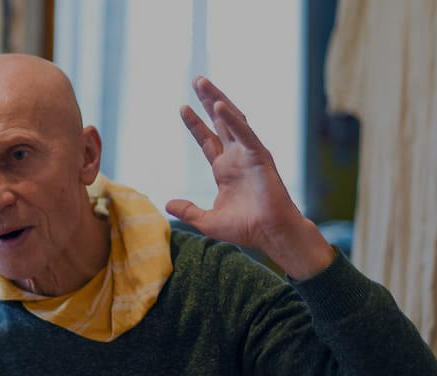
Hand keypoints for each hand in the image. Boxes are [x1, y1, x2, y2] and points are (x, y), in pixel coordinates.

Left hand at [166, 76, 333, 279]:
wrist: (270, 234)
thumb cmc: (245, 228)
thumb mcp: (207, 221)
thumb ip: (188, 210)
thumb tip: (167, 203)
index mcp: (225, 169)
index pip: (207, 140)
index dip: (195, 124)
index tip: (182, 108)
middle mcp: (237, 157)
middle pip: (220, 122)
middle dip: (208, 100)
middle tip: (196, 80)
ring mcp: (249, 154)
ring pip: (233, 120)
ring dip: (218, 100)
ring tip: (203, 83)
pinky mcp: (260, 156)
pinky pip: (245, 133)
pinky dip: (233, 119)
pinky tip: (219, 106)